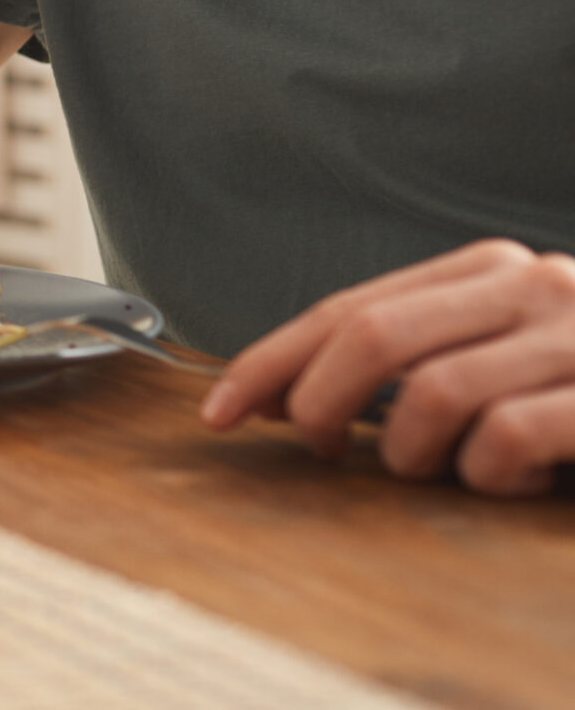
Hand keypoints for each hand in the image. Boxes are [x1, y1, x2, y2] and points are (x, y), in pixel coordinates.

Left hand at [202, 239, 574, 495]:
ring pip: (435, 393)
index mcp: (490, 270)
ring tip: (427, 467)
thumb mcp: (501, 352)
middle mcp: (532, 286)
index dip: (272, 359)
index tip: (219, 409)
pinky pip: (509, 438)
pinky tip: (505, 481)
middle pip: (373, 337)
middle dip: (315, 400)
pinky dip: (487, 474)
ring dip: (408, 449)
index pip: (350, 307)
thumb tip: (289, 393)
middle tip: (312, 447)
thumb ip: (418, 353)